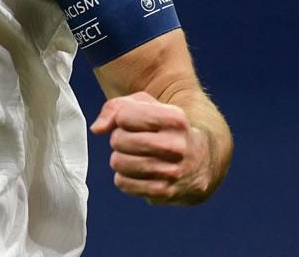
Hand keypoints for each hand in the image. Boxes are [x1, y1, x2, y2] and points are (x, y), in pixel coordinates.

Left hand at [90, 91, 211, 204]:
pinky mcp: (164, 193)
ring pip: (118, 162)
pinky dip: (124, 177)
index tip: (136, 123)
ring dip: (120, 158)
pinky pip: (122, 183)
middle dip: (119, 139)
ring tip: (136, 156)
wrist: (201, 161)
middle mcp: (177, 146)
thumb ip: (116, 108)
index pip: (124, 116)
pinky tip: (139, 172)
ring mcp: (173, 172)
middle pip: (119, 140)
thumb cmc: (164, 128)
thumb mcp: (147, 106)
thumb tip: (97, 129)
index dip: (122, 119)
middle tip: (133, 141)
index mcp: (175, 119)